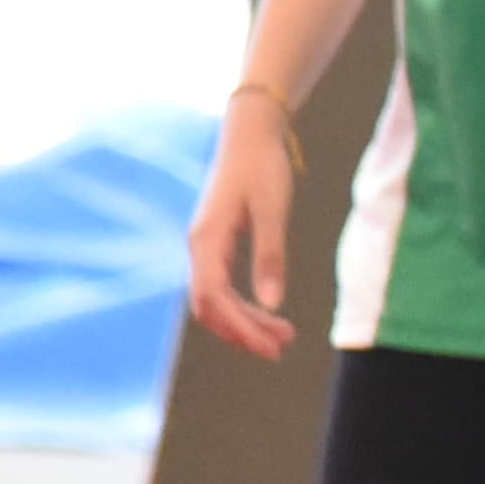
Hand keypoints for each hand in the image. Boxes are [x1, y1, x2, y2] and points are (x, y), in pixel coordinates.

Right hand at [185, 95, 301, 360]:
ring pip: (218, 299)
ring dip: (246, 321)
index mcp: (207, 241)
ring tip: (285, 335)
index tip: (270, 346)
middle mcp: (200, 248)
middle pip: (211, 307)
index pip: (214, 298)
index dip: (239, 327)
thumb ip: (271, 255)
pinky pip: (224, 286)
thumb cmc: (262, 166)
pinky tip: (270, 313)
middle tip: (282, 349)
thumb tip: (272, 303)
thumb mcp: (273, 210)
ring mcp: (206, 247)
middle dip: (244, 332)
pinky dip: (245, 305)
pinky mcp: (217, 244)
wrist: (250, 134)